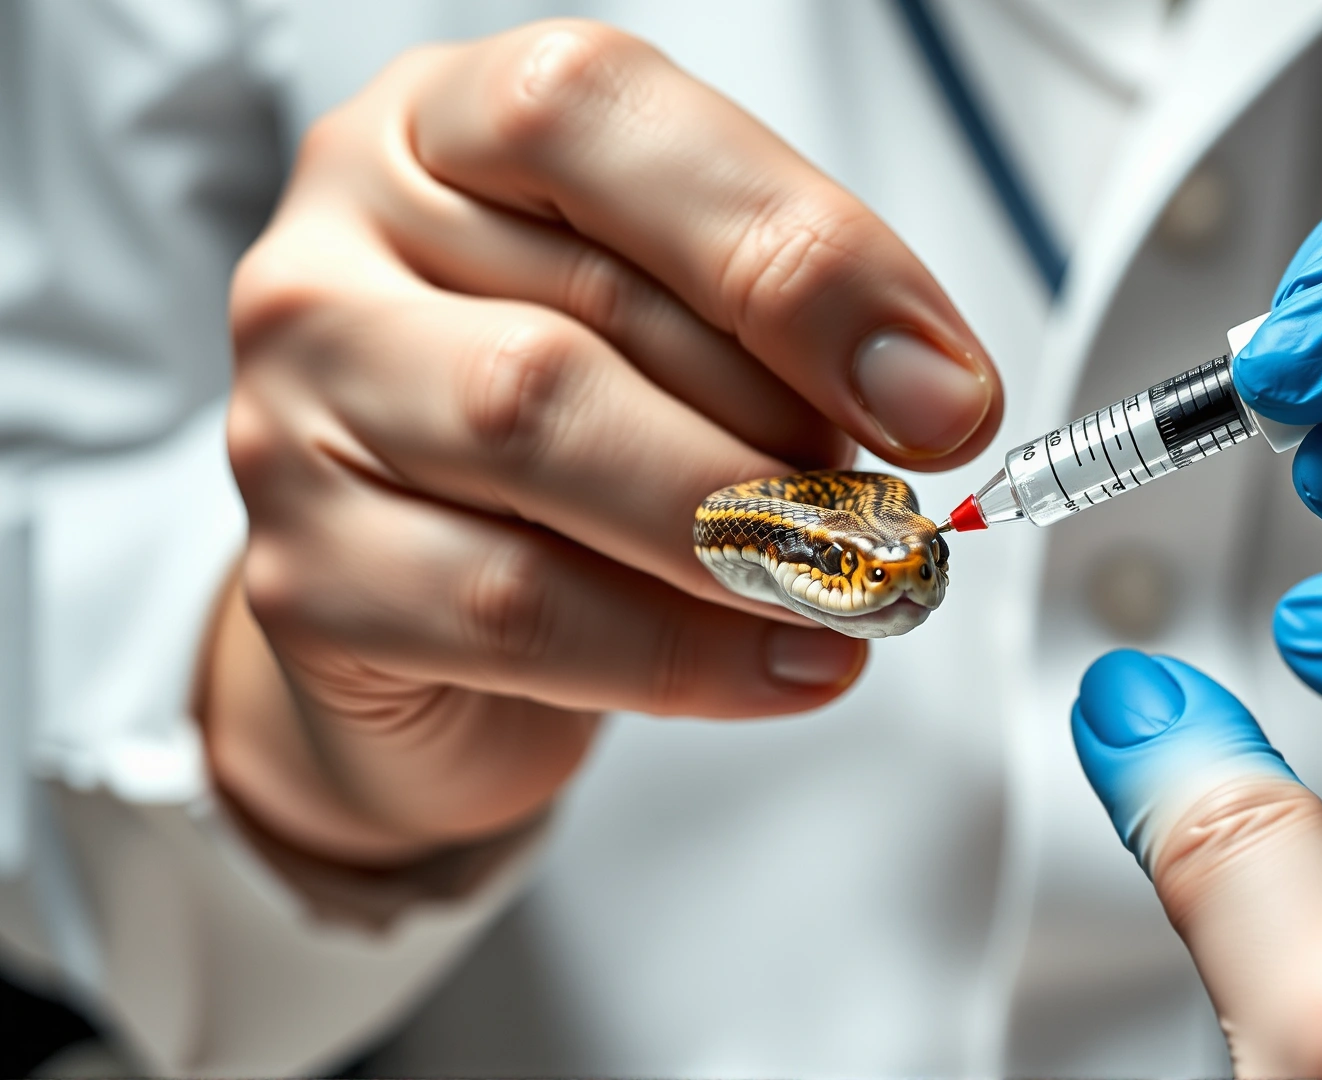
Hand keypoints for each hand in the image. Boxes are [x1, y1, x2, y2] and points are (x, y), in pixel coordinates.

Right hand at [207, 21, 1001, 866]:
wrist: (421, 602)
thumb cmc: (573, 424)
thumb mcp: (673, 320)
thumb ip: (773, 320)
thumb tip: (927, 395)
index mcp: (445, 127)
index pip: (600, 119)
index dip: (794, 253)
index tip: (940, 388)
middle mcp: (342, 246)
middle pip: (592, 303)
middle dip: (787, 421)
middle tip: (893, 511)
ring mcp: (298, 411)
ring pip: (540, 439)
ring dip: (742, 530)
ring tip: (851, 586)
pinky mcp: (304, 579)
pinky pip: (512, 611)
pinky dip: (686, 650)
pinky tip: (784, 660)